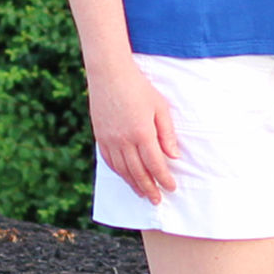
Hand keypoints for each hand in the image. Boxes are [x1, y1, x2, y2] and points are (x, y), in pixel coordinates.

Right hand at [88, 63, 179, 202]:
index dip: (164, 179)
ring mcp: (110, 140)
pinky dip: (119, 172)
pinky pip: (109, 161)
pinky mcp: (100, 136)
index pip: (155, 164)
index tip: (171, 188)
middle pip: (138, 172)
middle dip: (150, 188)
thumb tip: (174, 156)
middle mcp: (124, 140)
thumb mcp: (160, 107)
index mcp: (142, 133)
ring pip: (123, 170)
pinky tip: (125, 177)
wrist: (109, 74)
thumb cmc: (139, 87)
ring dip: (134, 184)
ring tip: (143, 193)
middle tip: (157, 200)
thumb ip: (167, 133)